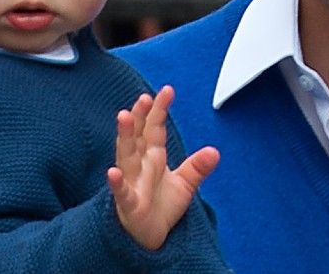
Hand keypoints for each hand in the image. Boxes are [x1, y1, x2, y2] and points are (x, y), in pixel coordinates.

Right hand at [106, 85, 219, 250]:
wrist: (150, 237)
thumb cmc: (161, 208)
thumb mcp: (185, 185)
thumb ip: (197, 167)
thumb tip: (215, 151)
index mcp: (152, 158)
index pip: (154, 129)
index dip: (159, 110)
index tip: (167, 90)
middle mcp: (139, 166)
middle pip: (138, 136)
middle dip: (139, 117)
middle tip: (144, 98)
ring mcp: (131, 183)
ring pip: (126, 156)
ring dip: (125, 137)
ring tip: (124, 117)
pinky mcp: (128, 205)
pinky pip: (121, 192)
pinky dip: (117, 183)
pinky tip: (113, 172)